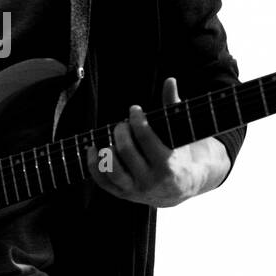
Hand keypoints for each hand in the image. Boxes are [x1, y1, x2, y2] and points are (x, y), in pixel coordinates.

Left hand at [85, 77, 228, 207]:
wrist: (182, 187)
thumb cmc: (180, 153)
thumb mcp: (180, 133)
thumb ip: (173, 107)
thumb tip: (170, 80)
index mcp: (168, 165)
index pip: (146, 138)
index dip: (137, 120)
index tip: (134, 109)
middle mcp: (150, 181)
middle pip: (126, 150)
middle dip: (121, 131)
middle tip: (122, 124)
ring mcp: (135, 190)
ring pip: (112, 169)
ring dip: (106, 148)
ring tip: (109, 136)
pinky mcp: (123, 194)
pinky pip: (102, 181)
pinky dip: (93, 164)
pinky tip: (93, 148)